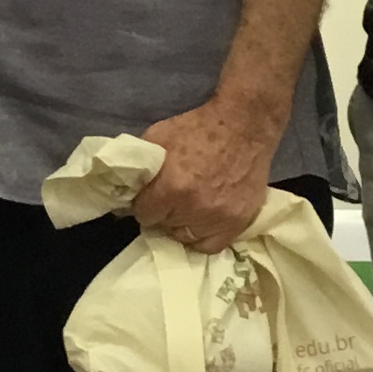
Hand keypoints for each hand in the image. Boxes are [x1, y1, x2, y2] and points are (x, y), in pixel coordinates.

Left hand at [133, 97, 277, 251]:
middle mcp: (193, 209)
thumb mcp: (158, 137)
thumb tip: (128, 190)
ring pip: (186, 237)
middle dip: (164, 212)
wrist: (244, 125)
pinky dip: (204, 237)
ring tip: (189, 207)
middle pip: (165, 226)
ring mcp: (218, 218)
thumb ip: (141, 167)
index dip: (145, 203)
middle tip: (172, 197)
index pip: (144, 214)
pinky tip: (203, 221)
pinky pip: (212, 246)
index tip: (152, 195)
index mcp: (171, 188)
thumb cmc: (198, 128)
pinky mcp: (238, 222)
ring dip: (183, 224)